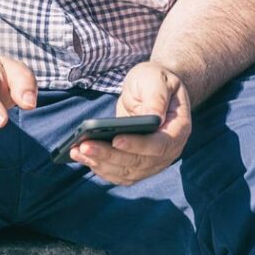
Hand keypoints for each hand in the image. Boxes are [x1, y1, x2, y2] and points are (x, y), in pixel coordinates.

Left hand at [69, 61, 191, 185]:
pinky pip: (119, 174)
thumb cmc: (154, 82)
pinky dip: (100, 168)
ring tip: (77, 151)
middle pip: (139, 163)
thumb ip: (156, 97)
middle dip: (109, 156)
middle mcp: (168, 152)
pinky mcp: (138, 166)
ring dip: (100, 164)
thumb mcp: (156, 80)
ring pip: (127, 172)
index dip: (138, 145)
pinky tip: (82, 157)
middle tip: (85, 146)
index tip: (116, 139)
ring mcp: (153, 162)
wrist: (153, 91)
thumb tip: (152, 118)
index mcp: (177, 130)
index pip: (159, 145)